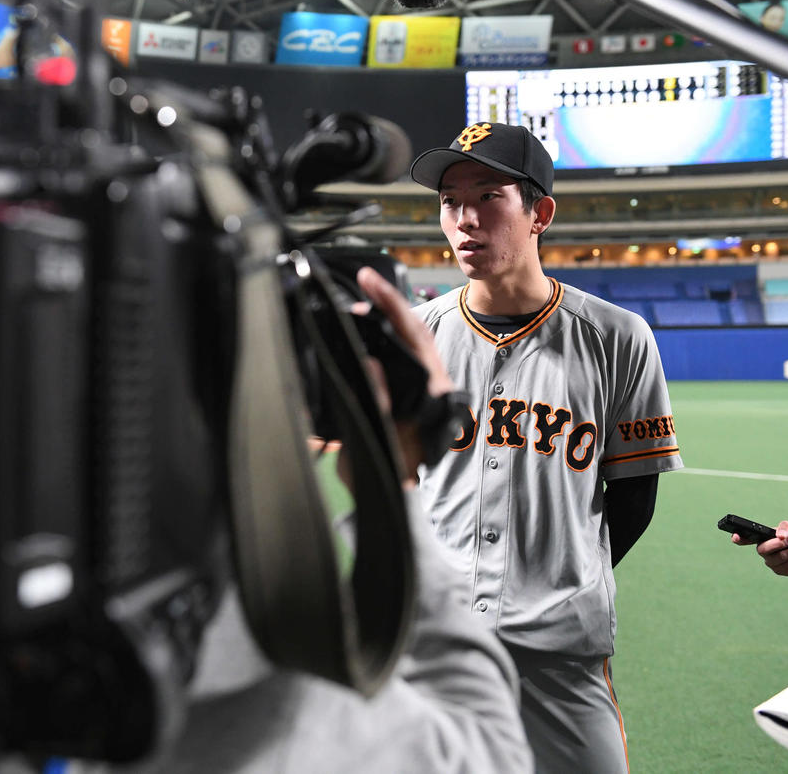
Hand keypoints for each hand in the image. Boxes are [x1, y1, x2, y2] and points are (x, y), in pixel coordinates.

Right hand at [354, 268, 454, 485]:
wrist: (396, 504)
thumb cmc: (390, 477)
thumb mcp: (383, 444)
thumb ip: (379, 406)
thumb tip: (371, 363)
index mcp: (432, 391)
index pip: (414, 335)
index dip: (391, 304)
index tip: (369, 282)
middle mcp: (431, 383)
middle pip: (410, 330)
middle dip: (385, 303)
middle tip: (360, 283)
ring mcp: (421, 384)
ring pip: (402, 340)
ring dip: (379, 319)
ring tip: (355, 304)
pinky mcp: (406, 390)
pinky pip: (393, 354)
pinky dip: (375, 337)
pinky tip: (356, 330)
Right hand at [737, 520, 787, 577]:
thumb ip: (787, 527)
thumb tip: (780, 535)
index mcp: (765, 538)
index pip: (747, 538)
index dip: (739, 538)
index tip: (735, 537)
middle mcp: (765, 550)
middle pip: (762, 550)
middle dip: (779, 544)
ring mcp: (772, 561)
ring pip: (778, 559)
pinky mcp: (781, 571)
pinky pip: (787, 567)